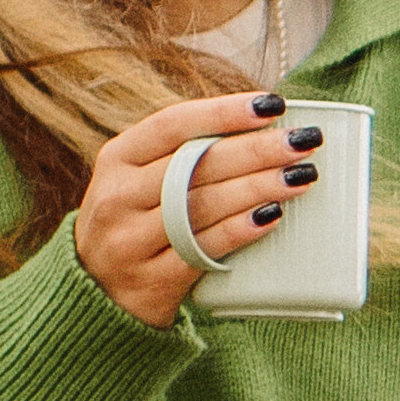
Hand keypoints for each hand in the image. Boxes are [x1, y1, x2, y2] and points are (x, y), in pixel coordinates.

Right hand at [74, 91, 322, 328]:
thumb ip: (182, 155)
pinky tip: (272, 216)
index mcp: (116, 159)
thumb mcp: (137, 181)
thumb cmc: (133, 224)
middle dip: (257, 149)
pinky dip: (241, 230)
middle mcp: (118, 197)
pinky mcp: (152, 281)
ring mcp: (131, 241)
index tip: (272, 105)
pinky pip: (204, 248)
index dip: (225, 112)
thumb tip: (261, 126)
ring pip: (204, 205)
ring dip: (259, 187)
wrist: (95, 296)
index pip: (174, 124)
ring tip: (300, 176)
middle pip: (197, 164)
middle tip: (304, 142)